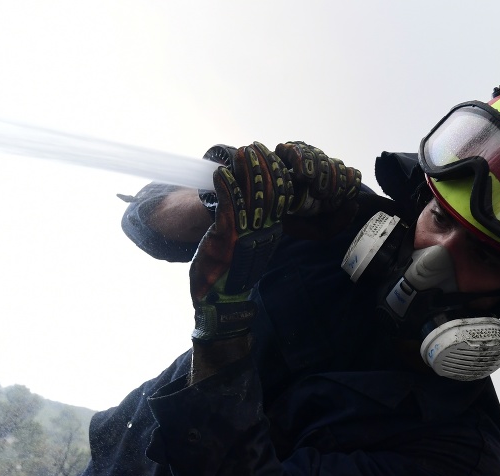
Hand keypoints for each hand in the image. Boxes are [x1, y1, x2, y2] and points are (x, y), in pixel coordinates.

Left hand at [189, 142, 291, 340]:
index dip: (275, 176)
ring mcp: (244, 235)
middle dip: (263, 168)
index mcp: (269, 232)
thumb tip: (252, 205)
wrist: (220, 303)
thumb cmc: (230, 274)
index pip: (279, 198)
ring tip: (242, 153)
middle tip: (255, 148)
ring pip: (252, 198)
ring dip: (246, 173)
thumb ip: (250, 226)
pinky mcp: (226, 239)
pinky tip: (221, 174)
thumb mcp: (245, 246)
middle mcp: (261, 232)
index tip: (269, 156)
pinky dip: (226, 190)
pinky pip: (229, 209)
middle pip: (269, 193)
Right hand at [274, 142, 361, 238]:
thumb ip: (339, 223)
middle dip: (335, 180)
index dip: (349, 180)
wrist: (259, 219)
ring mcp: (299, 160)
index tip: (346, 194)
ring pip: (318, 155)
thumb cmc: (290, 223)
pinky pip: (296, 149)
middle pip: (334, 163)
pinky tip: (302, 176)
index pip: (346, 171)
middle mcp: (315, 169)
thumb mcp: (319, 230)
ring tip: (315, 189)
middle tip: (325, 195)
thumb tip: (353, 204)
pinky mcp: (281, 153)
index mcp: (326, 183)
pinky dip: (303, 160)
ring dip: (321, 173)